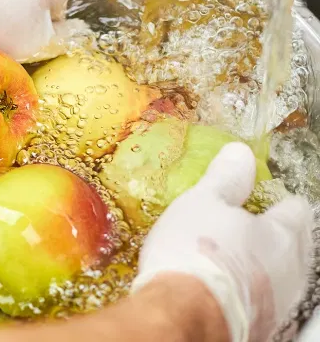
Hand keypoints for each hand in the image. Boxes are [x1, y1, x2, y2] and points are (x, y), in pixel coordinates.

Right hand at [132, 142, 312, 341]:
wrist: (182, 314)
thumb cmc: (193, 253)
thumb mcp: (200, 202)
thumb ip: (225, 178)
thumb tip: (239, 154)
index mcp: (282, 234)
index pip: (295, 209)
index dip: (278, 202)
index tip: (262, 199)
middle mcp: (291, 270)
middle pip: (293, 246)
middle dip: (273, 237)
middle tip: (246, 230)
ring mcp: (278, 303)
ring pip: (279, 277)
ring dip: (260, 268)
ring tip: (232, 261)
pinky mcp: (260, 327)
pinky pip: (260, 302)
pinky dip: (247, 292)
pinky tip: (224, 289)